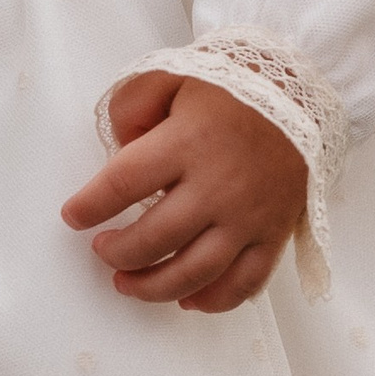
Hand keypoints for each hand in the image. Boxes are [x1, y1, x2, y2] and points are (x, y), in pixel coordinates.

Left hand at [59, 71, 306, 312]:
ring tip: (126, 283)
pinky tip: (186, 299)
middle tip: (101, 249)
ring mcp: (249, 216)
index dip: (90, 205)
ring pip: (195, 273)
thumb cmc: (231, 86)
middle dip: (117, 253)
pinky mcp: (274, 234)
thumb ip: (132, 105)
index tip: (73, 216)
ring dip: (153, 287)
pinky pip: (243, 284)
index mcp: (188, 142)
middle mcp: (218, 186)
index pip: (123, 183)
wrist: (301, 94)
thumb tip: (118, 148)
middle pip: (155, 238)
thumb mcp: (172, 74)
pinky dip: (212, 301)